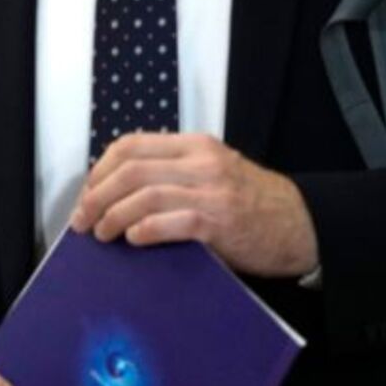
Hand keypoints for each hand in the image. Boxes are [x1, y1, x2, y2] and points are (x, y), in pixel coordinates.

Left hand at [70, 132, 318, 276]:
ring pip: (145, 194)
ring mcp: (212, 191)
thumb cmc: (252, 203)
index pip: (130, 145)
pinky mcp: (220, 221)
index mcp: (195, 145)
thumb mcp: (212, 172)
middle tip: (84, 219)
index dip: (100, 170)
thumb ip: (172, 172)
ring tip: (103, 234)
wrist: (302, 225)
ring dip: (114, 216)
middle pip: (130, 170)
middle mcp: (202, 162)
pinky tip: (133, 240)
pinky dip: (144, 230)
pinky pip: (171, 221)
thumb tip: (115, 192)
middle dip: (97, 196)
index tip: (87, 193)